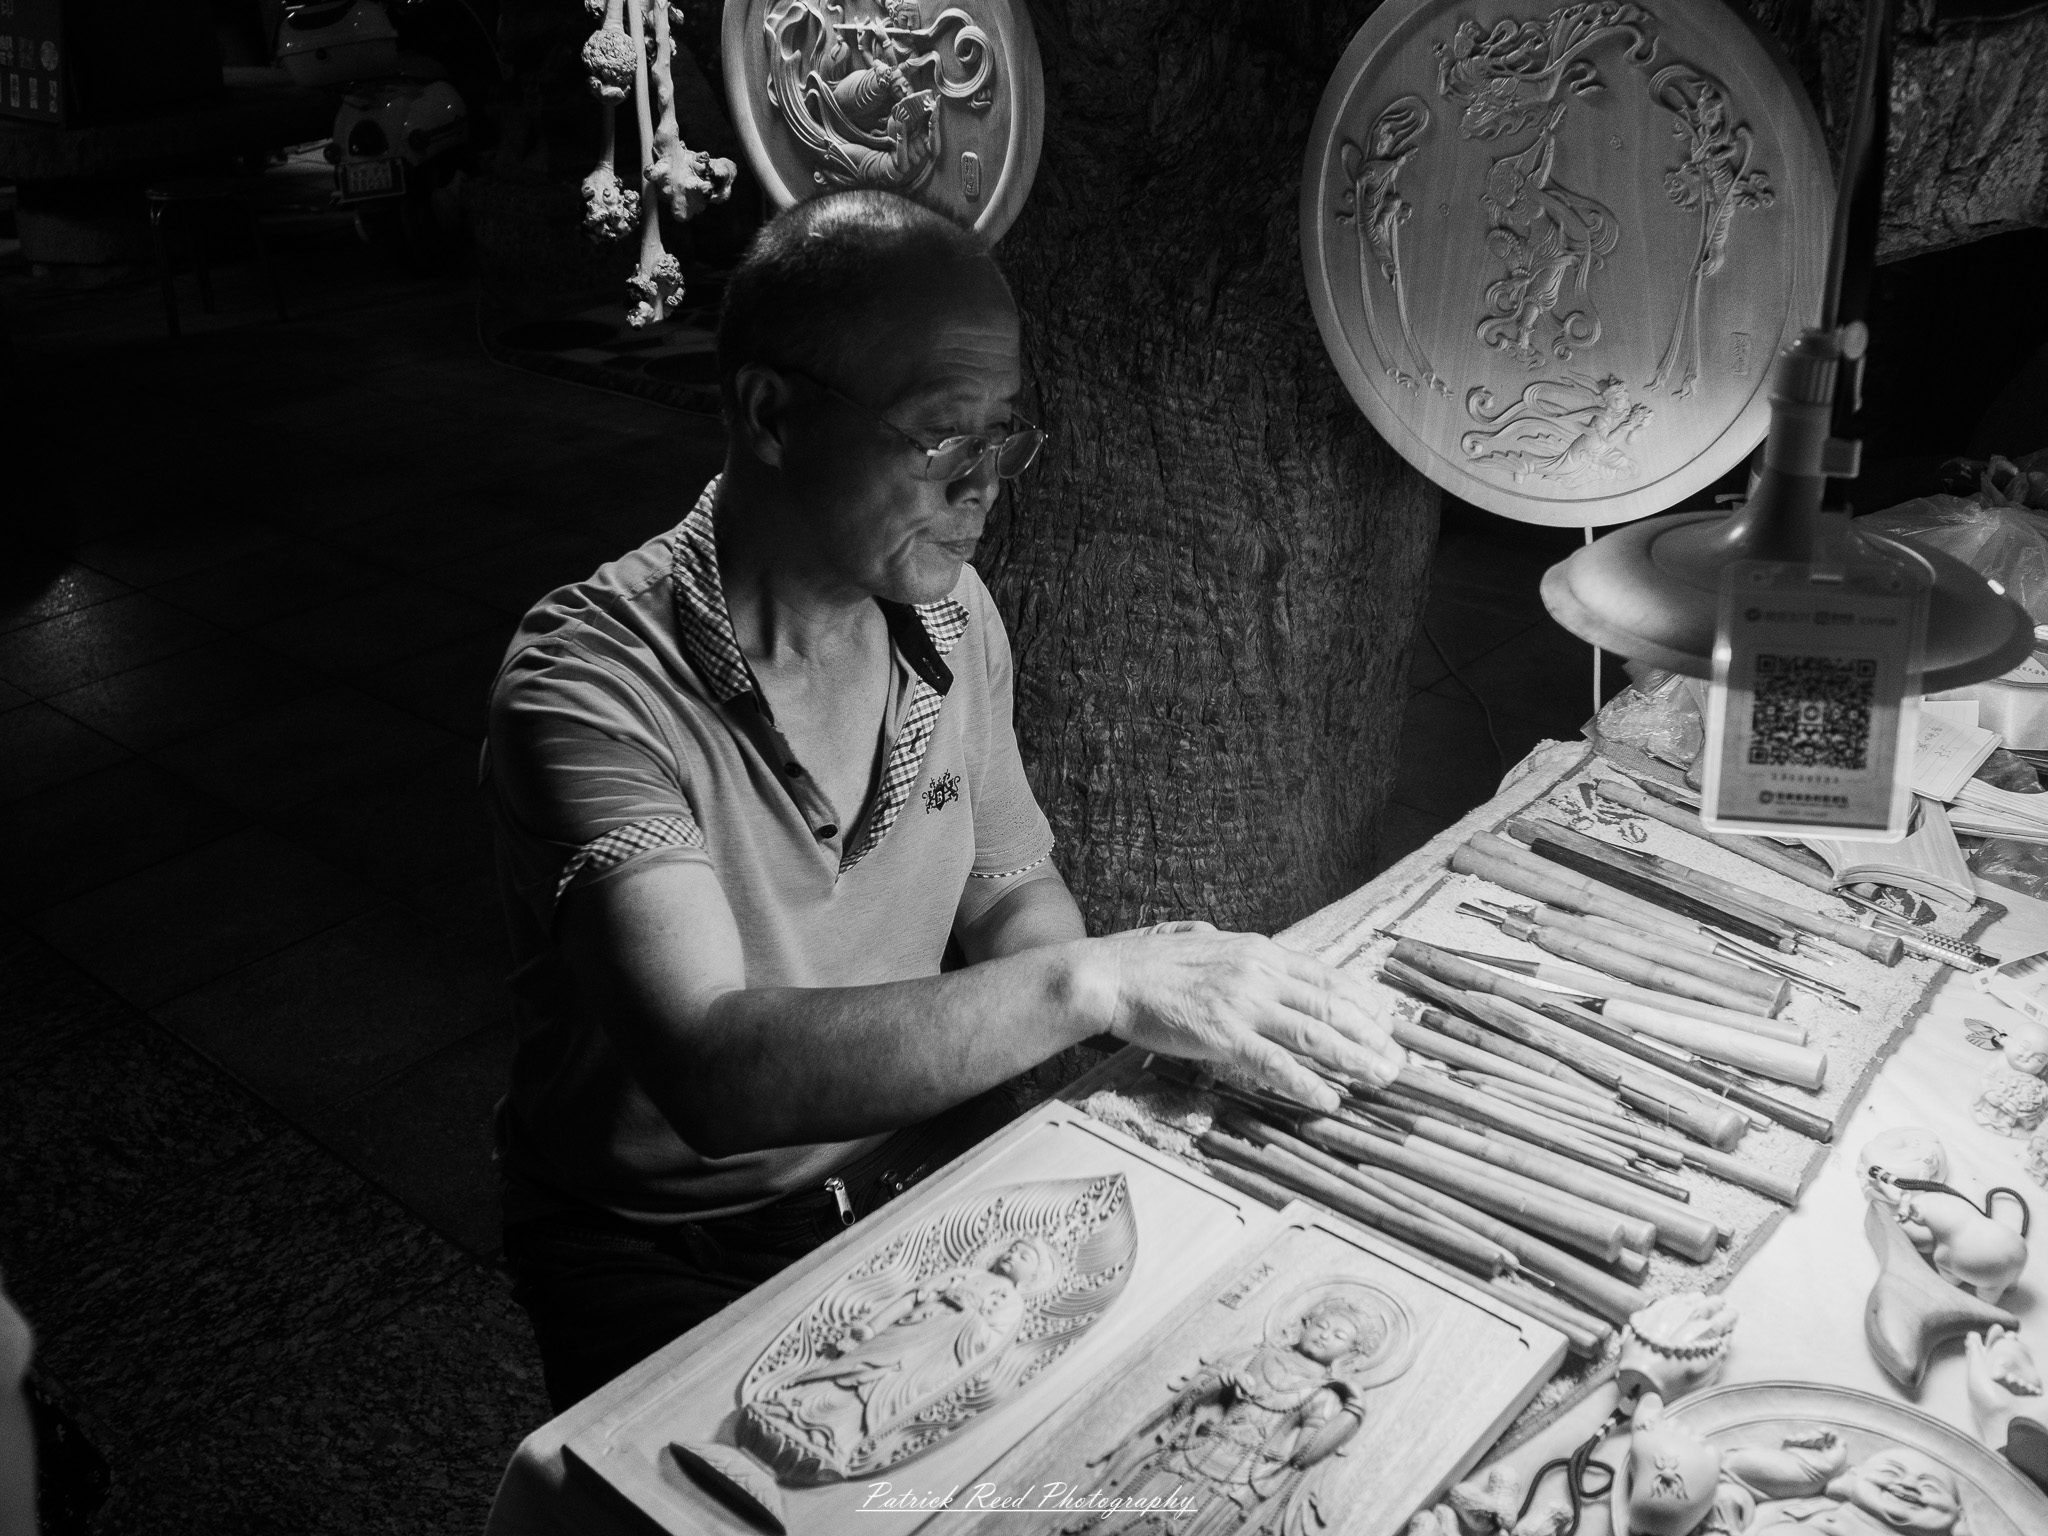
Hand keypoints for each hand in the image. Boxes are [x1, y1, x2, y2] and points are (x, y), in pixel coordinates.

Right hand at [1071, 924, 1402, 1111]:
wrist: (1109, 975)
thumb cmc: (1145, 962)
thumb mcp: (1197, 940)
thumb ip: (1221, 945)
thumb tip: (1222, 938)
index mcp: (1257, 950)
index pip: (1325, 975)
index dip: (1361, 1000)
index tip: (1386, 1020)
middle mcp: (1259, 972)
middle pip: (1330, 1005)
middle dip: (1370, 1035)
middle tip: (1397, 1059)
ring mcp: (1242, 1003)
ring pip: (1314, 1034)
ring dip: (1354, 1059)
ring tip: (1381, 1078)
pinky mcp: (1222, 1034)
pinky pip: (1274, 1064)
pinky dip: (1306, 1083)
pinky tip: (1329, 1100)